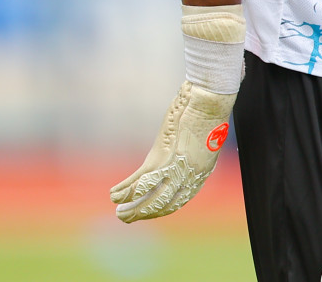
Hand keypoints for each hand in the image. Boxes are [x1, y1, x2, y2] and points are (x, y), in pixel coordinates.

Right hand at [110, 81, 235, 221]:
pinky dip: (125, 190)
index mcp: (199, 174)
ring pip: (149, 198)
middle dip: (143, 213)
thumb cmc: (207, 115)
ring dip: (132, 208)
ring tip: (119, 212)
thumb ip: (193, 154)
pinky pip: (140, 181)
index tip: (148, 213)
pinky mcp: (161, 159)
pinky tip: (114, 194)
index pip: (179, 201)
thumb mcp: (204, 141)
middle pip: (163, 205)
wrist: (207, 103)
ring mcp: (174, 170)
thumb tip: (185, 155)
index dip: (162, 210)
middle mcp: (188, 177)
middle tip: (127, 218)